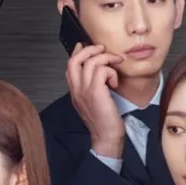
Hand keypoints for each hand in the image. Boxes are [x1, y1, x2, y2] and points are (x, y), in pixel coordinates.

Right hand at [65, 43, 125, 157]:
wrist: (106, 138)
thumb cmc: (104, 122)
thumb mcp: (94, 102)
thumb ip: (93, 88)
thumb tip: (100, 73)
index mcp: (75, 91)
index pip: (69, 66)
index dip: (77, 52)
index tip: (86, 46)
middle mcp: (77, 90)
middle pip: (74, 59)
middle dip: (90, 49)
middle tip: (103, 50)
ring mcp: (84, 91)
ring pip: (90, 62)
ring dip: (106, 58)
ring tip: (115, 65)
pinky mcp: (96, 92)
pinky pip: (101, 70)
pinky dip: (111, 71)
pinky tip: (115, 82)